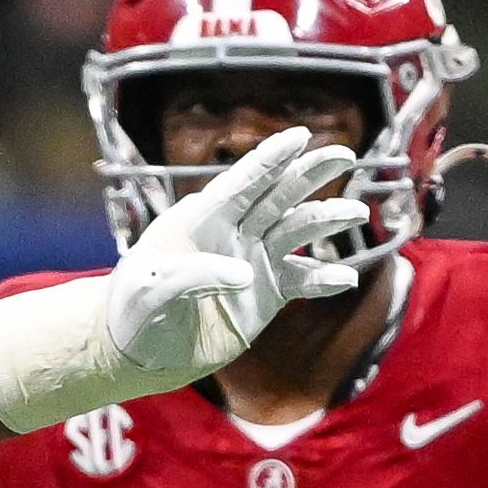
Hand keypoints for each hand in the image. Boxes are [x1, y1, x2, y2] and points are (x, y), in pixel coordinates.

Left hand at [106, 128, 367, 376]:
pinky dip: (324, 279)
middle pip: (279, 195)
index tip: (299, 135)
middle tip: (344, 154)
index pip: (241, 182)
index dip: (270, 159)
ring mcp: (253, 260)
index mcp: (202, 219)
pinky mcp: (266, 294)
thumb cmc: (133, 310)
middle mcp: (233, 232)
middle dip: (309, 173)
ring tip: (355, 214)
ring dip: (327, 220)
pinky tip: (345, 280)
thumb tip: (244, 273)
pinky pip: (301, 280)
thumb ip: (191, 276)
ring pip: (297, 230)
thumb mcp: (149, 288)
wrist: (137, 351)